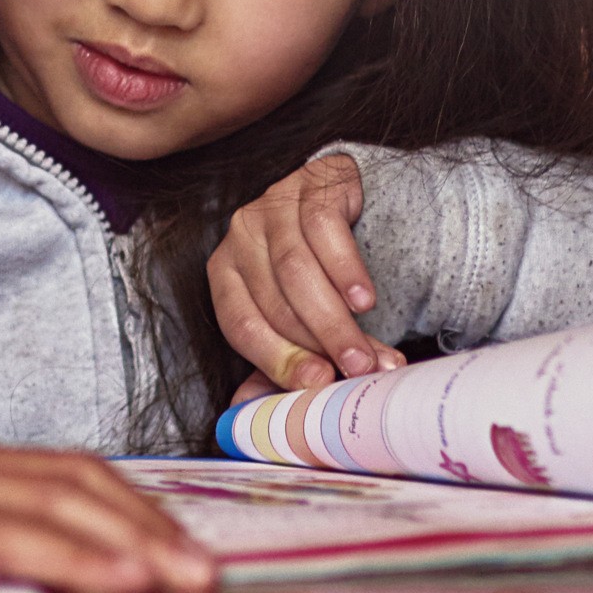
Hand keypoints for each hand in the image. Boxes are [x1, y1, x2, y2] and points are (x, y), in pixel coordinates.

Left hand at [207, 153, 400, 389]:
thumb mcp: (291, 316)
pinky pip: (324, 229)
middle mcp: (240, 235)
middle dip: (318, 344)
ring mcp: (273, 204)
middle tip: (356, 374)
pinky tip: (365, 299)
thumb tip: (246, 409)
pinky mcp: (311, 182)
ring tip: (368, 351)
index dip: (277, 358)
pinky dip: (346, 270)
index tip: (316, 385)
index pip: (241, 323)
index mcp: (225, 272)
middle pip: (274, 299)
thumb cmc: (314, 272)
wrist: (347, 206)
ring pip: (297, 268)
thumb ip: (274, 360)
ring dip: (335, 318)